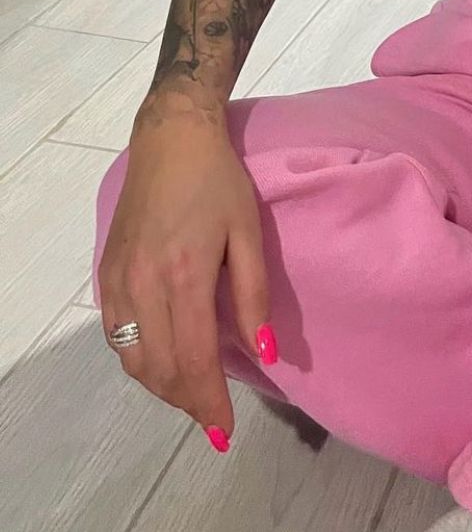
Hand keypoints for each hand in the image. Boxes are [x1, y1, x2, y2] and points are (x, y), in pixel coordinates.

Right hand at [97, 107, 273, 451]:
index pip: (195, 359)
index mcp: (184, 276)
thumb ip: (255, 294)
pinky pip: (116, 336)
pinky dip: (139, 360)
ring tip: (193, 393)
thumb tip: (267, 352)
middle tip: (213, 418)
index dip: (209, 402)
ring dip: (162, 386)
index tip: (224, 431)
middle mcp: (144, 286)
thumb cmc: (219, 181)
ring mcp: (119, 282)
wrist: (170, 140)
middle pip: (161, 369)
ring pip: (133, 360)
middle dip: (188, 401)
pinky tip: (163, 359)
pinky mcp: (106, 274)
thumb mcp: (249, 231)